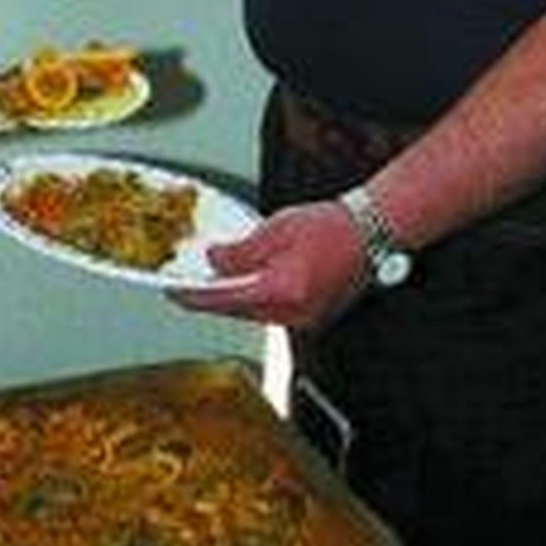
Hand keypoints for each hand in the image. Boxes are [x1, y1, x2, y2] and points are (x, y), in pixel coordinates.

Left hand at [168, 200, 368, 326]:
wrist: (371, 232)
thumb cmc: (330, 226)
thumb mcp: (275, 229)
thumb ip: (240, 251)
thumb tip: (215, 262)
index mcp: (281, 290)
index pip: (224, 299)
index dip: (194, 295)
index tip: (174, 292)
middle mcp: (293, 313)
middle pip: (238, 311)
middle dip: (213, 297)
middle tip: (191, 284)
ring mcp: (304, 319)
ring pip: (255, 313)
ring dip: (235, 298)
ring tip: (218, 279)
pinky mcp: (312, 316)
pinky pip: (273, 312)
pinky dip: (256, 298)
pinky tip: (249, 282)